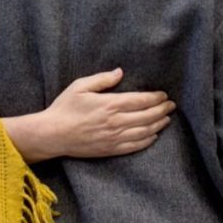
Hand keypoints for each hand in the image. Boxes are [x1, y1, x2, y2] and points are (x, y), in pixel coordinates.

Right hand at [6, 68, 175, 161]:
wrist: (52, 134)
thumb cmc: (64, 108)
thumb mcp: (80, 86)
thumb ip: (102, 79)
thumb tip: (120, 72)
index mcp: (110, 104)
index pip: (141, 100)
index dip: (155, 98)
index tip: (164, 95)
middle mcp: (115, 122)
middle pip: (147, 116)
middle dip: (162, 110)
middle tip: (171, 106)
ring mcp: (113, 138)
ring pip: (144, 132)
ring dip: (158, 125)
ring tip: (166, 119)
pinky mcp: (109, 150)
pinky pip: (134, 146)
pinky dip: (147, 141)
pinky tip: (153, 136)